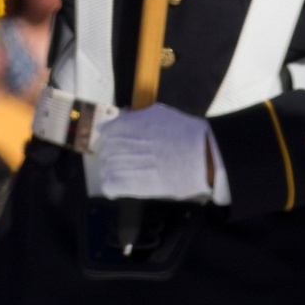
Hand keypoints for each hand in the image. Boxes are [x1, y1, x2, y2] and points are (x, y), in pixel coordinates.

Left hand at [93, 102, 227, 205]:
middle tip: (128, 165)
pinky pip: (108, 186)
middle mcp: (118, 142)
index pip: (105, 132)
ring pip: (105, 169)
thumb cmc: (185, 134)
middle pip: (105, 152)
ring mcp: (121, 162)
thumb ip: (139, 116)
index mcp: (125, 124)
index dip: (112, 141)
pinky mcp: (126, 183)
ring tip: (127, 178)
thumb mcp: (159, 114)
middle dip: (114, 158)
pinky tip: (121, 190)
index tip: (120, 147)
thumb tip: (127, 115)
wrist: (199, 155)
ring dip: (113, 173)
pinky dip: (113, 189)